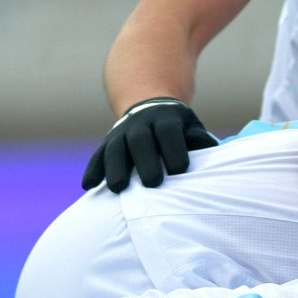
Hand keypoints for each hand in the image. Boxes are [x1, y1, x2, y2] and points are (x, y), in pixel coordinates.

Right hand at [83, 98, 216, 191]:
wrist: (149, 108)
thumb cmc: (179, 129)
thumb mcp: (192, 127)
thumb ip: (199, 139)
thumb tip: (209, 150)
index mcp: (166, 118)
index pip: (168, 131)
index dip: (174, 148)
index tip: (180, 170)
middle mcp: (141, 123)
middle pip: (140, 140)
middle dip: (145, 161)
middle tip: (153, 183)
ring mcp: (122, 132)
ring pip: (115, 148)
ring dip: (115, 167)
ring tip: (118, 188)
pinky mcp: (108, 143)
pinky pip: (98, 155)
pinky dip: (93, 170)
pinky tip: (88, 186)